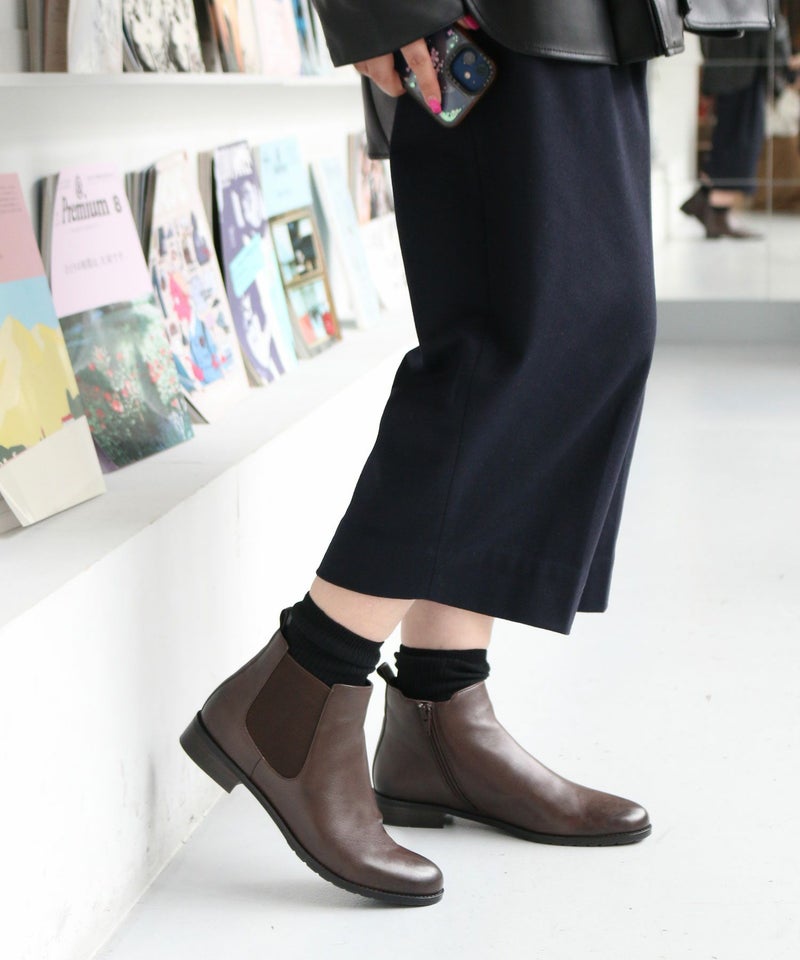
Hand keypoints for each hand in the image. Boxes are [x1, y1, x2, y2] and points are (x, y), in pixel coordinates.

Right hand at [353, 15, 479, 113]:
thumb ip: (447, 9)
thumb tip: (470, 25)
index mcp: (401, 23)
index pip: (418, 63)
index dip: (428, 85)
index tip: (435, 102)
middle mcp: (376, 34)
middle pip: (385, 77)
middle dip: (397, 86)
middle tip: (405, 84)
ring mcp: (357, 35)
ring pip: (366, 68)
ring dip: (378, 72)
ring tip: (387, 63)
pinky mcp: (341, 32)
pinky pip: (352, 53)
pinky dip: (362, 55)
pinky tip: (370, 46)